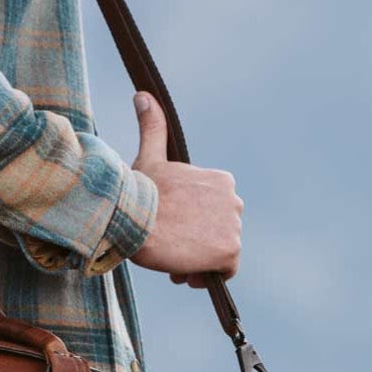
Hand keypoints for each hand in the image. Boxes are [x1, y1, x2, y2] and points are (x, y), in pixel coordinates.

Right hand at [127, 92, 242, 287]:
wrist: (136, 219)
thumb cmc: (140, 191)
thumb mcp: (149, 157)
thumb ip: (153, 127)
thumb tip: (144, 95)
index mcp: (221, 181)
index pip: (213, 212)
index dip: (192, 223)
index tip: (169, 227)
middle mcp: (235, 201)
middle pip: (216, 232)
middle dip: (195, 243)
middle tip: (168, 245)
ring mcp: (234, 227)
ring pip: (219, 252)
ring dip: (198, 261)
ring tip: (173, 260)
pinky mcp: (231, 251)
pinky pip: (224, 271)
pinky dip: (206, 276)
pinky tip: (184, 272)